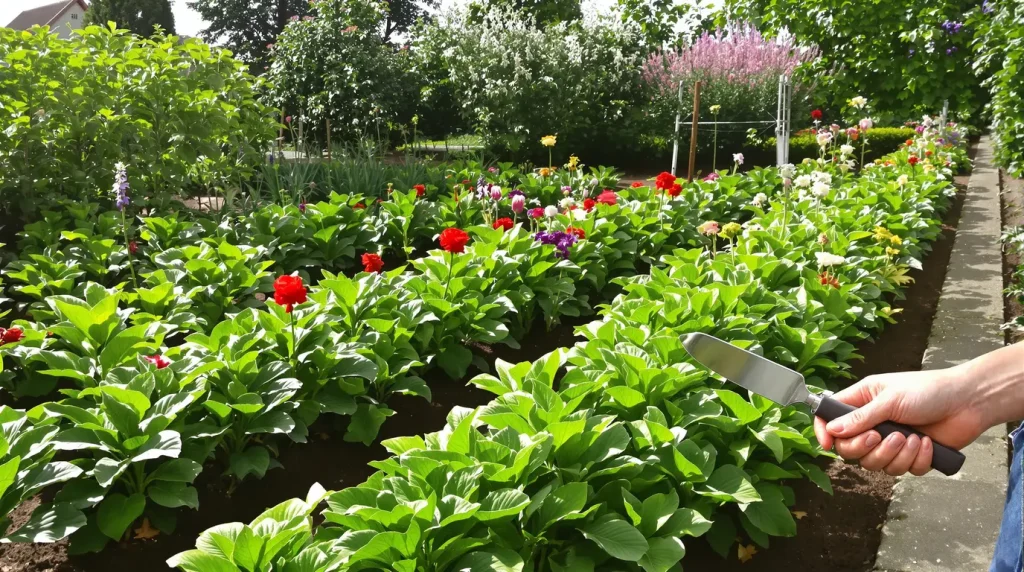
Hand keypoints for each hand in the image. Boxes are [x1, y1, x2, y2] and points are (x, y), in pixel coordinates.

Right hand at [813, 369, 986, 475]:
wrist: (968, 402)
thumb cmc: (929, 390)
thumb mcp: (890, 400)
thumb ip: (860, 417)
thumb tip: (832, 430)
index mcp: (862, 401)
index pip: (830, 419)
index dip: (824, 432)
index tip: (827, 444)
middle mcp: (873, 423)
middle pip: (850, 449)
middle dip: (865, 448)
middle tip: (881, 436)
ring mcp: (892, 442)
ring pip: (876, 464)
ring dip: (895, 454)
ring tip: (911, 438)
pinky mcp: (911, 456)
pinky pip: (903, 471)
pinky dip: (915, 459)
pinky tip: (926, 443)